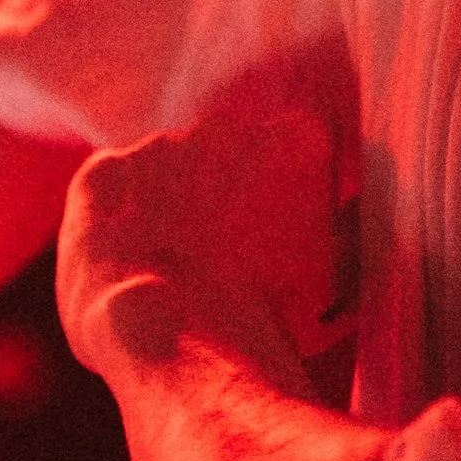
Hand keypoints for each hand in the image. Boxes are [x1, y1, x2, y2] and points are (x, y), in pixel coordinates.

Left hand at [56, 100, 353, 383]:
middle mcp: (229, 123)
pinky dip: (116, 220)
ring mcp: (160, 144)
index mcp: (299, 138)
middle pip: (230, 155)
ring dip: (171, 207)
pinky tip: (130, 262)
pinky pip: (109, 188)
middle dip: (228, 197)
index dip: (287, 199)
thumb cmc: (274, 320)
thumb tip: (356, 220)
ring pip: (168, 170)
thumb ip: (349, 232)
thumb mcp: (339, 277)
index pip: (298, 151)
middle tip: (228, 260)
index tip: (279, 240)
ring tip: (176, 273)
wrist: (183, 336)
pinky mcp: (104, 172)